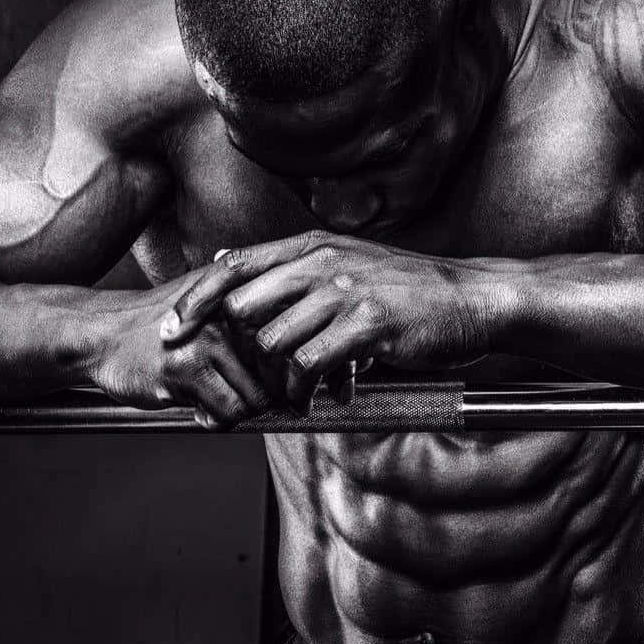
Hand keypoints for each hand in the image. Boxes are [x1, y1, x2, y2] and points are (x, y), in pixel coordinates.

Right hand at [88, 286, 275, 428]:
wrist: (100, 334)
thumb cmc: (153, 324)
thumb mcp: (203, 302)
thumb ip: (244, 311)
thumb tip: (292, 341)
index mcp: (236, 295)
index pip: (288, 339)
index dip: (285, 371)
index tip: (277, 386)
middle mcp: (226, 314)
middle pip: (277, 374)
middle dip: (264, 397)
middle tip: (243, 402)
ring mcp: (206, 341)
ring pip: (255, 397)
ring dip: (240, 413)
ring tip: (218, 405)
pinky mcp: (185, 369)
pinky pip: (226, 412)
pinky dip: (217, 422)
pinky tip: (200, 412)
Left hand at [162, 232, 510, 408]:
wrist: (473, 299)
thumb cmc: (406, 289)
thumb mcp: (346, 262)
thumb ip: (289, 267)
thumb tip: (224, 261)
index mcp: (312, 246)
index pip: (233, 267)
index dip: (195, 300)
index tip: (169, 330)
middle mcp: (323, 261)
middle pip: (244, 307)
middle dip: (234, 352)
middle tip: (238, 383)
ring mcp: (345, 290)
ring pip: (275, 342)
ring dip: (278, 380)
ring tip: (295, 396)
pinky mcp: (369, 323)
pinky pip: (312, 364)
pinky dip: (309, 390)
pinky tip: (326, 398)